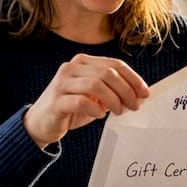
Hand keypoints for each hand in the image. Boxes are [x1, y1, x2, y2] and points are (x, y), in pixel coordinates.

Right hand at [23, 53, 150, 147]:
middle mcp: (71, 68)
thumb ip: (113, 92)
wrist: (41, 123)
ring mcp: (61, 83)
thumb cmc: (71, 109)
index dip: (133, 78)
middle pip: (107, 73)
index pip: (114, 64)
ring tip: (118, 111)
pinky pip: (81, 101)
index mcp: (82, 62)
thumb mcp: (95, 97)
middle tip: (134, 106)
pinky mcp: (56, 100)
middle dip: (126, 90)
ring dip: (113, 100)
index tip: (145, 93)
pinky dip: (95, 109)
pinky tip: (100, 115)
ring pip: (96, 85)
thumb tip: (139, 94)